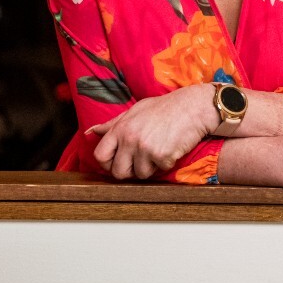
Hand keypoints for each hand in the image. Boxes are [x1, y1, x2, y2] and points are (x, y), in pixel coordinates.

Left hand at [90, 86, 215, 179]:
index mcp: (120, 128)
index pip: (100, 155)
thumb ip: (112, 124)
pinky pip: (159, 171)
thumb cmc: (164, 108)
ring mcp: (145, 148)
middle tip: (140, 161)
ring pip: (140, 174)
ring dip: (150, 167)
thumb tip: (90, 132)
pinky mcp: (161, 156)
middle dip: (128, 171)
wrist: (192, 107)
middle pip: (118, 172)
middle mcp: (130, 138)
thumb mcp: (135, 111)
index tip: (117, 162)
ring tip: (158, 150)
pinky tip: (170, 149)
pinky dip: (165, 164)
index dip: (107, 163)